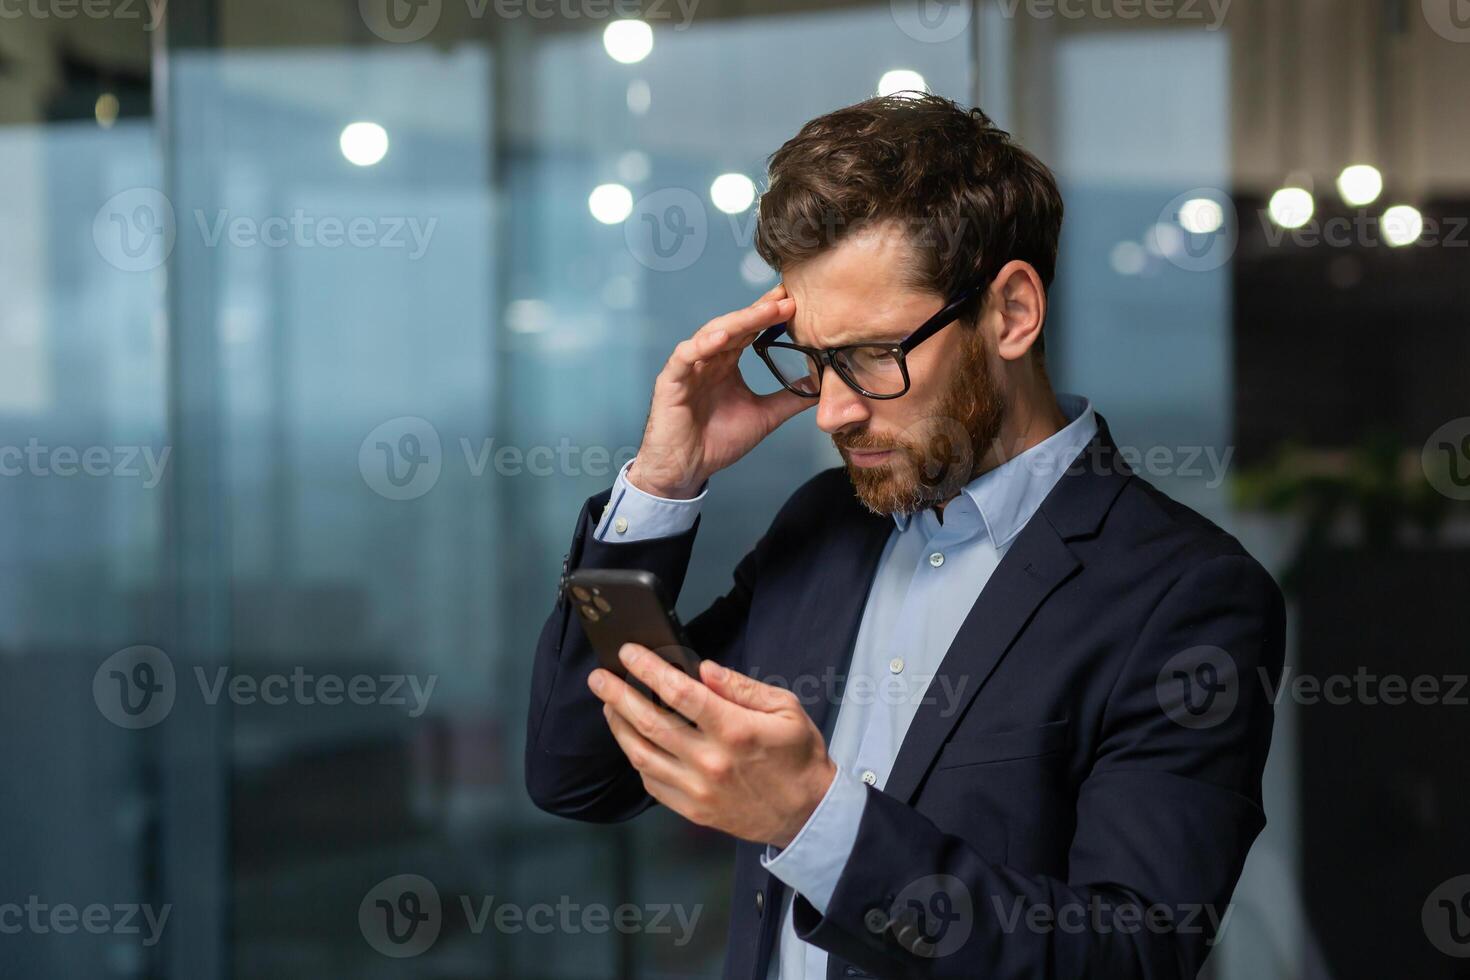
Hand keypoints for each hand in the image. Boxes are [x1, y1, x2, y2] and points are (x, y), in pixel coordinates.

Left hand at [587, 643, 837, 847]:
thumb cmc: (798, 757)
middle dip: (617, 695)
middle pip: (649, 721)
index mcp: (734, 730)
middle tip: (599, 678)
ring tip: (608, 706)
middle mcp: (710, 761)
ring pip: (641, 754)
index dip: (648, 669)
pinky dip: (636, 759)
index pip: (679, 692)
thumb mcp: (785, 709)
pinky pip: (651, 782)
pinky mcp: (692, 810)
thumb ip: (741, 687)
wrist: (807, 814)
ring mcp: (698, 789)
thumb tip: (704, 670)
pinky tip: (632, 741)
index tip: (630, 653)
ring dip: (619, 726)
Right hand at [628, 284, 810, 498]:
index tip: (795, 302)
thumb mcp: (765, 417)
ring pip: (712, 334)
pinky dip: (702, 345)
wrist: (687, 469)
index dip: (769, 315)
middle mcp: (708, 359)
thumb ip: (790, 398)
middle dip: (760, 311)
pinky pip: (685, 357)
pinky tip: (723, 337)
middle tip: (787, 298)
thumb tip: (822, 385)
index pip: (749, 331)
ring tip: (765, 311)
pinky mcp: (671, 381)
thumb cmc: (717, 442)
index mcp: (726, 363)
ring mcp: (689, 368)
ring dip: (739, 321)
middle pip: (734, 326)